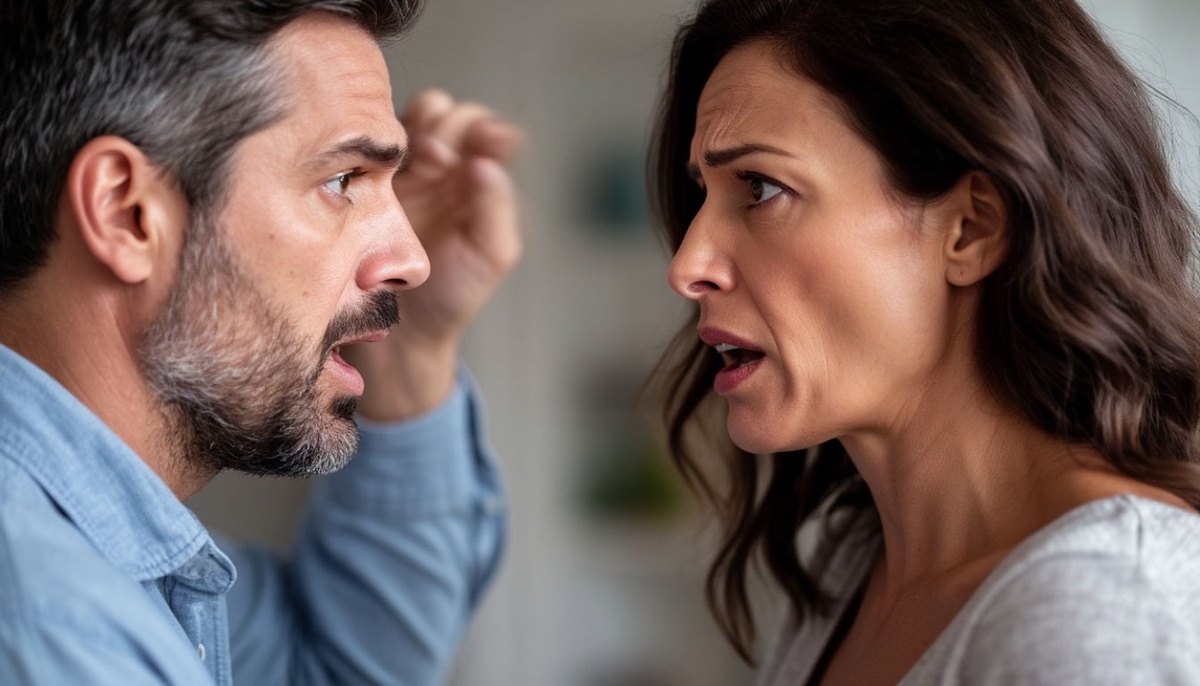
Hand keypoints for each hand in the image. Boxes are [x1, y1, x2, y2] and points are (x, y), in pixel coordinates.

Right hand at [347, 89, 522, 419]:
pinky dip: (385, 142)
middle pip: (450, 116)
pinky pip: (376, 145)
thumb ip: (497, 206)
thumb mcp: (492, 255)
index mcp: (480, 182)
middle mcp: (446, 170)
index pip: (489, 133)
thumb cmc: (454, 295)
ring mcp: (406, 172)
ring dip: (420, 127)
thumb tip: (486, 161)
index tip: (484, 144)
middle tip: (441, 159)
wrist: (399, 330)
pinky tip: (390, 165)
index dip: (487, 130)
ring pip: (414, 120)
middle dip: (449, 127)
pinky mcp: (369, 181)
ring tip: (423, 159)